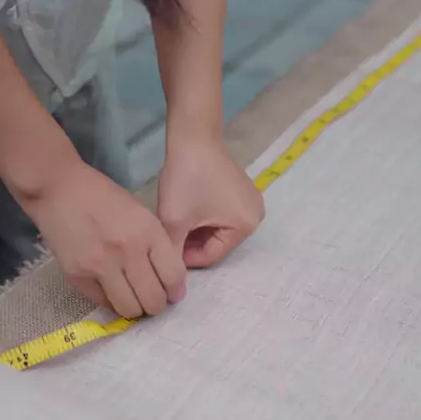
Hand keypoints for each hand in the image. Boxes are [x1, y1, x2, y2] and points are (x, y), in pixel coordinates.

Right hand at [25, 160, 186, 317]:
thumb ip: (157, 246)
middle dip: (156, 305)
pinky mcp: (77, 276)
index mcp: (148, 232)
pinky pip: (103, 303)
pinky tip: (110, 289)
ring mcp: (101, 266)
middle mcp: (127, 252)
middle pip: (153, 300)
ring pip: (129, 309)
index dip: (175, 292)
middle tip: (151, 300)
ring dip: (134, 309)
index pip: (173, 277)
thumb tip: (170, 282)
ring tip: (131, 298)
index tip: (171, 295)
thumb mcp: (141, 214)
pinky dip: (110, 301)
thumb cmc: (103, 197)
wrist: (57, 189)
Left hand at [158, 139, 264, 267]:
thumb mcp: (175, 221)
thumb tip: (170, 283)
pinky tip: (185, 210)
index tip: (165, 250)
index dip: (186, 257)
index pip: (212, 255)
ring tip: (174, 222)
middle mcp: (256, 217)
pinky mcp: (241, 191)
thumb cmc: (186, 179)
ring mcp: (250, 202)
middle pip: (216, 243)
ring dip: (195, 231)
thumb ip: (173, 253)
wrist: (192, 136)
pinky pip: (220, 215)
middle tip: (168, 236)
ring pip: (216, 230)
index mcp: (246, 226)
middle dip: (191, 243)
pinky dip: (203, 217)